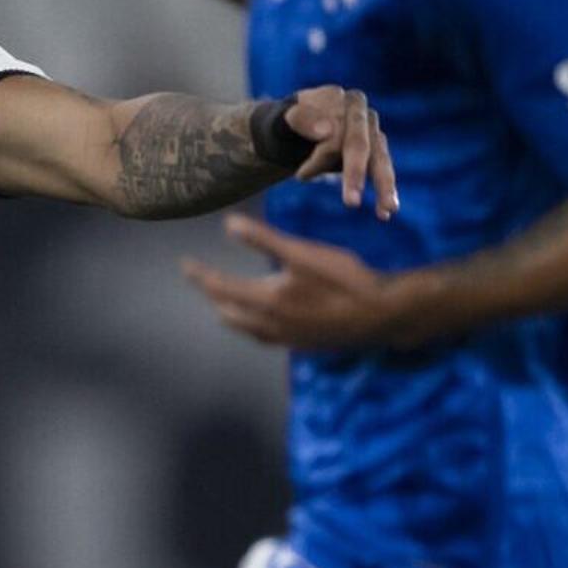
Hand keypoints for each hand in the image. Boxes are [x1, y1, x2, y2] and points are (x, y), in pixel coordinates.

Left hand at [181, 213, 415, 349]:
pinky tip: (262, 320)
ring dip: (231, 313)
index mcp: (266, 301)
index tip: (185, 265)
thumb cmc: (344, 279)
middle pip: (228, 311)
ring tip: (223, 304)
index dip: (201, 275)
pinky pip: (266, 337)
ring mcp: (287, 338)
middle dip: (213, 295)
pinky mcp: (304, 343)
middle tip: (202, 280)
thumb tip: (228, 224)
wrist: (382, 315)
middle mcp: (271, 325)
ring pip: (246, 328)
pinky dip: (253, 326)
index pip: (220, 287)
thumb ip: (264, 240)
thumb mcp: (302, 253)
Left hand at [274, 83, 395, 216]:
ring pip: (380, 159)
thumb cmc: (284, 125)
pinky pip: (382, 171)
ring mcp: (370, 132)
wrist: (290, 131)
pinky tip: (386, 213)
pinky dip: (384, 191)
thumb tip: (327, 131)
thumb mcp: (282, 120)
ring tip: (386, 211)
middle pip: (361, 144)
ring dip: (383, 186)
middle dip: (356, 174)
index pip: (336, 129)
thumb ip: (301, 120)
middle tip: (351, 202)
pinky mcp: (374, 151)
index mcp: (338, 98)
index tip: (301, 177)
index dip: (322, 155)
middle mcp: (361, 113)